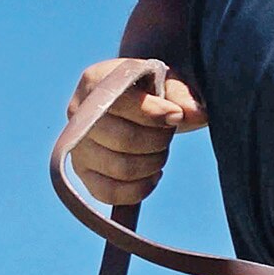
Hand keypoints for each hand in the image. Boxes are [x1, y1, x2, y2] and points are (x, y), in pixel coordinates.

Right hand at [70, 59, 204, 205]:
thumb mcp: (167, 82)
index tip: (176, 116)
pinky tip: (153, 175)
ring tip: (161, 151)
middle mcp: (76, 114)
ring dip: (153, 163)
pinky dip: (139, 189)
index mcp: (94, 81)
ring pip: (120, 168)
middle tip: (168, 134)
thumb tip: (197, 114)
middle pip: (124, 139)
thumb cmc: (151, 90)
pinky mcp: (83, 173)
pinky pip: (110, 193)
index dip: (153, 114)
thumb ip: (181, 95)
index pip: (121, 103)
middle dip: (158, 140)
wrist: (135, 105)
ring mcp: (77, 146)